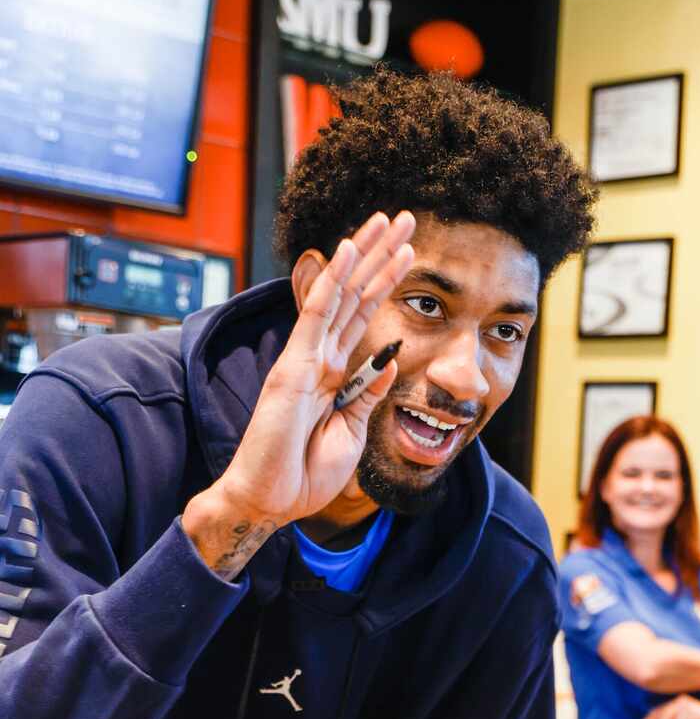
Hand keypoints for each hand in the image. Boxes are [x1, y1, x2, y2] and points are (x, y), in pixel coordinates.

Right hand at [183, 212, 414, 573]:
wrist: (271, 500)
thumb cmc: (304, 473)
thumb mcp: (353, 430)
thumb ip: (369, 392)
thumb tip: (391, 356)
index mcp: (334, 373)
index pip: (364, 315)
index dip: (386, 281)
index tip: (410, 250)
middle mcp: (319, 356)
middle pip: (355, 294)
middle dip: (381, 254)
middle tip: (405, 217)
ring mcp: (305, 357)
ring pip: (339, 293)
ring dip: (365, 254)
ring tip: (387, 221)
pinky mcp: (294, 367)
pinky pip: (316, 315)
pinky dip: (333, 280)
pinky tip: (349, 250)